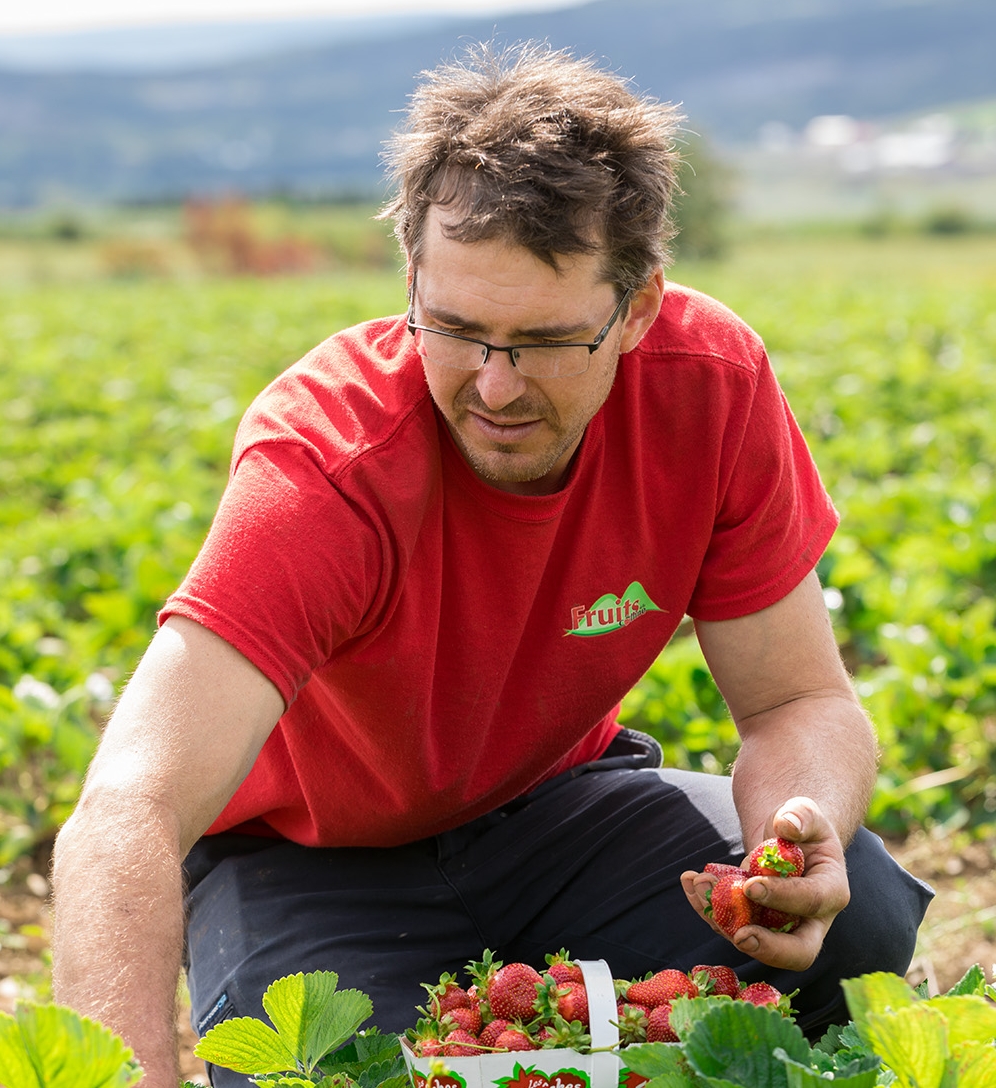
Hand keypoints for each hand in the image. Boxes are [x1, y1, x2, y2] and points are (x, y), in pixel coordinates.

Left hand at [679, 797, 850, 970]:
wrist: (786, 837)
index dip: (783, 897)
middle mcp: (810, 919)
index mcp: (831, 891)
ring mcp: (781, 927)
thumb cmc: (799, 824)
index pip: (812, 902)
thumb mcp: (804, 811)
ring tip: (698, 884)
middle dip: (769, 949)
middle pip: (799, 952)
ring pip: (755, 941)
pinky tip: (690, 880)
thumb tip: (785, 826)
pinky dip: (706, 907)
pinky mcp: (754, 923)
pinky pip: (730, 924)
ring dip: (721, 920)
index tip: (751, 885)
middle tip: (739, 936)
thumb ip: (800, 816)